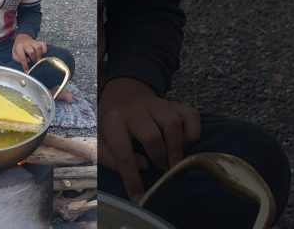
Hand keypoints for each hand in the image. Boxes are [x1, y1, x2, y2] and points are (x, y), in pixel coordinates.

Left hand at [11, 33, 46, 71]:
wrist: (22, 37)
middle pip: (32, 52)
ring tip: (38, 59)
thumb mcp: (14, 53)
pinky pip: (43, 45)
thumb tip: (28, 62)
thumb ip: (18, 59)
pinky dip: (44, 49)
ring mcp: (33, 42)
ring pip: (38, 48)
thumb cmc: (18, 48)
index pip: (22, 58)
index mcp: (19, 47)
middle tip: (34, 63)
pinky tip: (43, 53)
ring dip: (39, 55)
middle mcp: (26, 44)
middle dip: (33, 59)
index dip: (25, 65)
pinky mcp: (39, 41)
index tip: (27, 71)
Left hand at [98, 78, 200, 201]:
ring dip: (175, 148)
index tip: (139, 199)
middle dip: (158, 158)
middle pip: (152, 138)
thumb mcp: (101, 140)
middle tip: (161, 169)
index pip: (123, 155)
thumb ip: (111, 159)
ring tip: (172, 159)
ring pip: (173, 124)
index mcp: (113, 121)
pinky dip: (192, 133)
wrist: (124, 94)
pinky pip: (191, 117)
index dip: (132, 180)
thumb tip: (142, 167)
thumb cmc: (114, 124)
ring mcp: (158, 104)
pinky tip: (182, 142)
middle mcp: (137, 110)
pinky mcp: (176, 103)